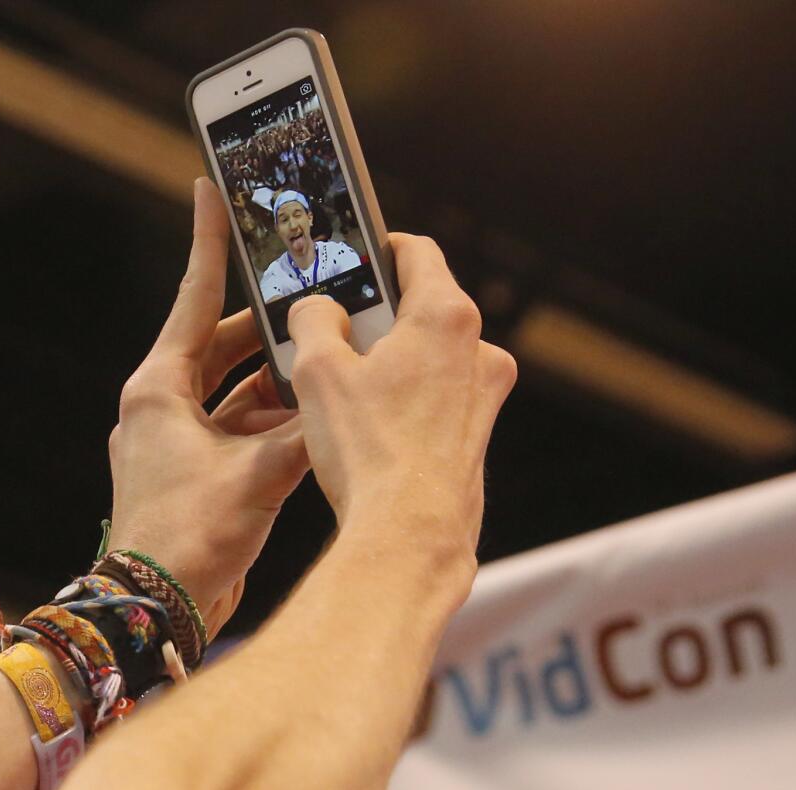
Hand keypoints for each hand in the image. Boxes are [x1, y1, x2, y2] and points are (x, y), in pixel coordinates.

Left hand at [107, 178, 308, 636]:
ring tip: (323, 362)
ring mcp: (180, 437)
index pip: (190, 297)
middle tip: (307, 298)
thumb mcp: (256, 475)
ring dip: (278, 382)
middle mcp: (164, 405)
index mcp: (159, 388)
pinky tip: (313, 418)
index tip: (208, 192)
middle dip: (266, 329)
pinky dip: (274, 421)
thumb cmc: (187, 535)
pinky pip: (242, 426)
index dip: (207, 244)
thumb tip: (339, 402)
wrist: (156, 605)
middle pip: (221, 344)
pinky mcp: (199, 467)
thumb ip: (303, 432)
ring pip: (237, 388)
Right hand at [286, 234, 516, 563]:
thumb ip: (312, 320)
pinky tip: (366, 427)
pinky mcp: (475, 434)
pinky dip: (403, 398)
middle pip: (422, 305)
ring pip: (428, 355)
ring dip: (388, 360)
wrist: (408, 537)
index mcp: (446, 316)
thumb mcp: (317, 371)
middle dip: (375, 312)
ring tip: (340, 388)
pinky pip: (435, 396)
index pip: (417, 251)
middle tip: (331, 329)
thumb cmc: (369, 452)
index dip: (379, 246)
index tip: (353, 257)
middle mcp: (478, 350)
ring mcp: (483, 395)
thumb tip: (317, 309)